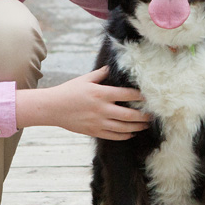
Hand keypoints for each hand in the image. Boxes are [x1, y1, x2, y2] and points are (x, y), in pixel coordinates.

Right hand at [16, 66, 148, 139]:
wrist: (52, 108)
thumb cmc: (68, 91)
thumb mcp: (84, 79)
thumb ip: (100, 74)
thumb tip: (111, 68)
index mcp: (101, 93)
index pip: (126, 95)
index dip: (139, 96)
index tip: (148, 97)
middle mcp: (101, 109)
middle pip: (128, 115)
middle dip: (142, 116)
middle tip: (151, 115)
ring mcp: (98, 122)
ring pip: (123, 128)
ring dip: (136, 127)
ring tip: (144, 125)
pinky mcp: (94, 131)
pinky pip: (113, 136)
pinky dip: (124, 135)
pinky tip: (131, 133)